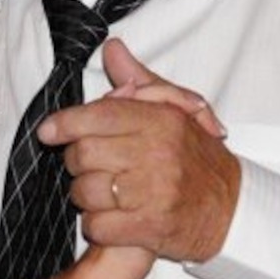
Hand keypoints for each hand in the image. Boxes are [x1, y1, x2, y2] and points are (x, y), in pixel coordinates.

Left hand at [38, 38, 238, 262]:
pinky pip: (97, 225)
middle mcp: (157, 154)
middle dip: (76, 161)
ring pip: (85, 191)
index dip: (66, 122)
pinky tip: (110, 218)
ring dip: (84, 195)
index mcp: (162, 121)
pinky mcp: (150, 228)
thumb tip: (112, 50)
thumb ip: (141, 83)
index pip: (100, 115)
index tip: (47, 131)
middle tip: (88, 165)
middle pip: (85, 153)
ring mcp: (154, 193)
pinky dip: (96, 224)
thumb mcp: (177, 112)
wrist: (232, 210)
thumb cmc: (198, 159)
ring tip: (101, 193)